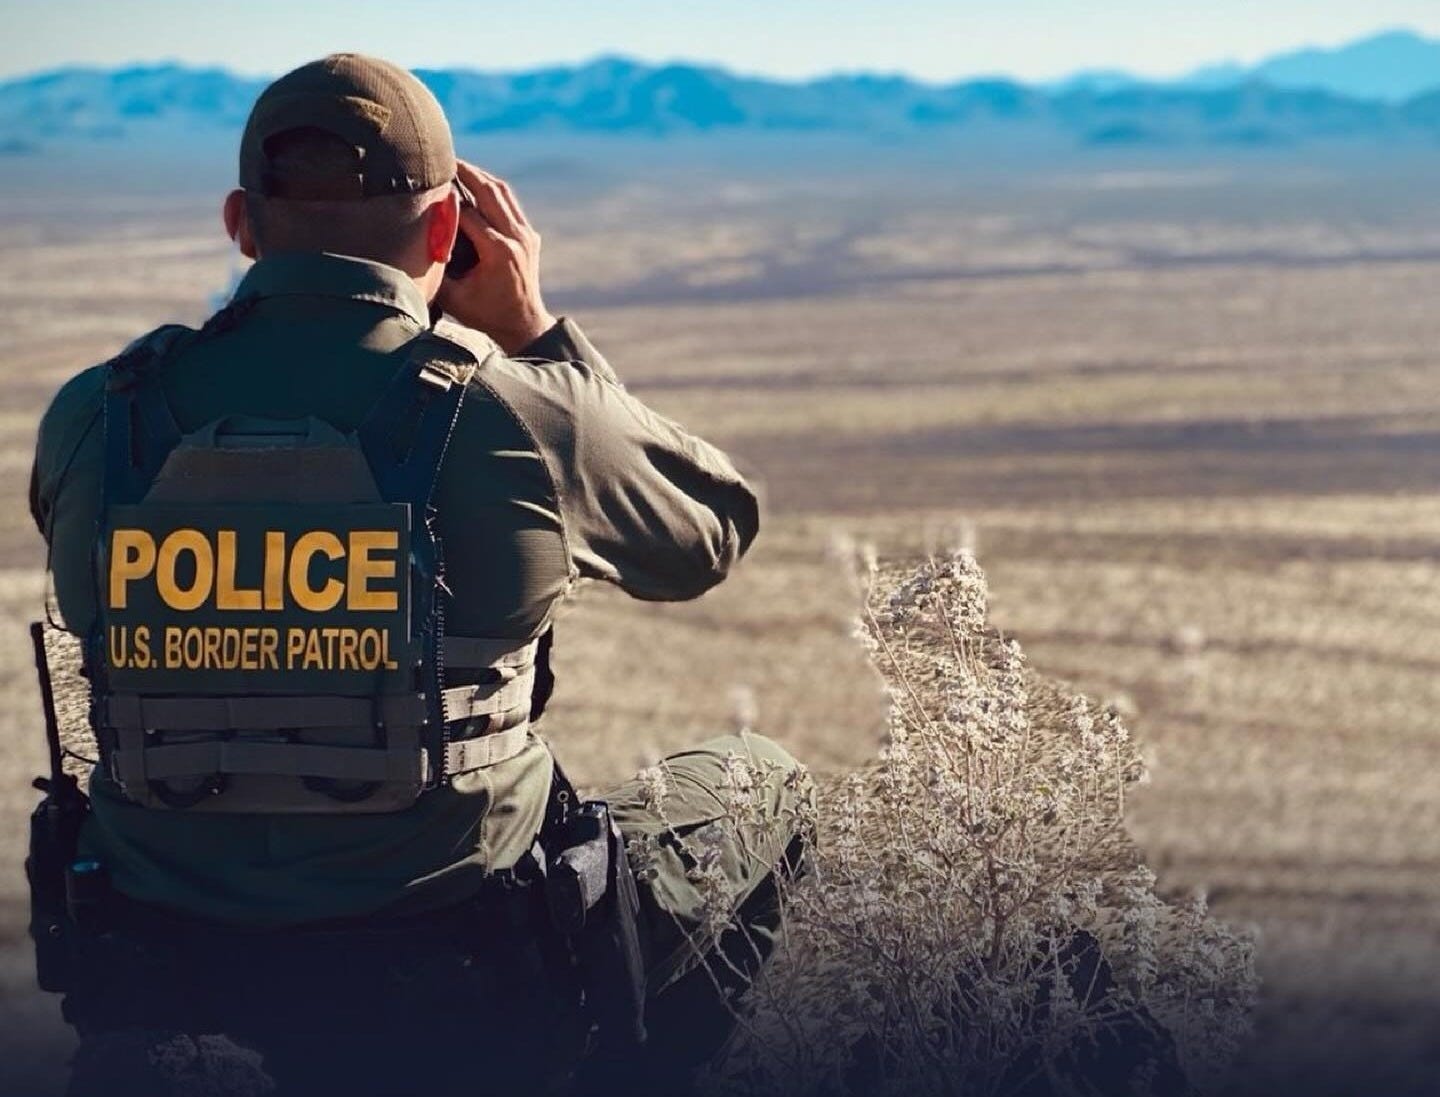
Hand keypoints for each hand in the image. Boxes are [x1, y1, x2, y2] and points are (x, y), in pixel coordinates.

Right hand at [437, 160, 555, 352]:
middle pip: (488, 190)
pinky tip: (473, 183)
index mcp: (499, 252)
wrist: (524, 327)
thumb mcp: (454, 297)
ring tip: (456, 165)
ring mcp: (527, 235)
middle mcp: (517, 238)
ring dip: (479, 175)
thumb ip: (435, 268)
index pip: (468, 212)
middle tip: (442, 157)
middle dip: (464, 171)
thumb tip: (409, 243)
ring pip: (502, 191)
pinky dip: (491, 189)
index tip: (425, 184)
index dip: (445, 197)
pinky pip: (509, 202)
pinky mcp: (530, 236)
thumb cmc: (486, 316)